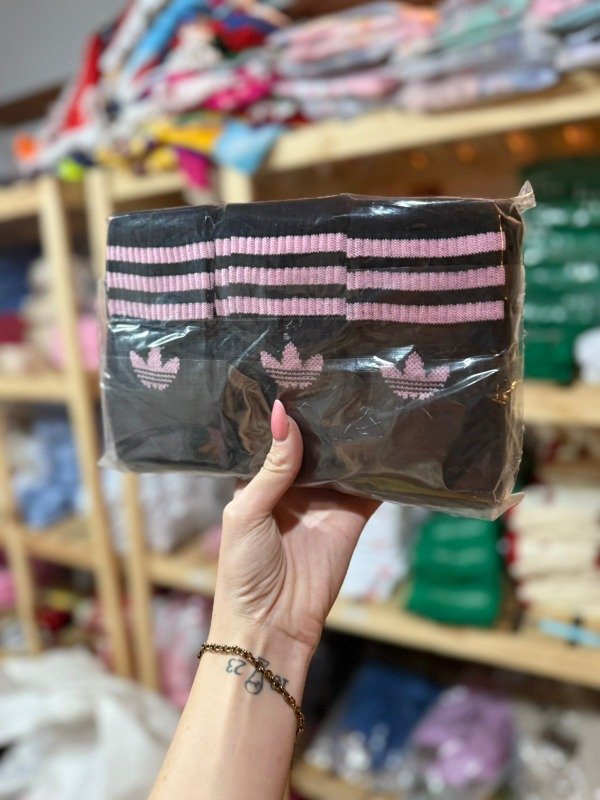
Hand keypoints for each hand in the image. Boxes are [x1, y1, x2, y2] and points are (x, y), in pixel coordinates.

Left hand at [210, 400, 379, 657]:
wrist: (272, 625)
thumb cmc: (243, 568)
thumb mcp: (248, 512)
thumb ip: (272, 466)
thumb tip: (283, 414)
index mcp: (260, 481)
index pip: (276, 439)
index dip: (287, 414)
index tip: (301, 374)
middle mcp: (294, 486)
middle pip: (313, 445)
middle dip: (325, 419)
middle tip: (342, 376)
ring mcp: (325, 501)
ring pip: (342, 461)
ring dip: (352, 438)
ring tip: (367, 396)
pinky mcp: (351, 518)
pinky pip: (368, 488)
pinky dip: (379, 468)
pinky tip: (389, 439)